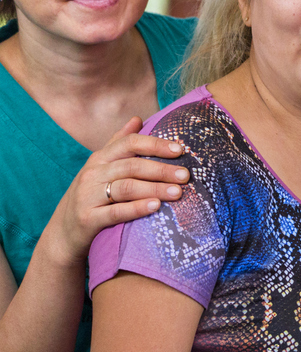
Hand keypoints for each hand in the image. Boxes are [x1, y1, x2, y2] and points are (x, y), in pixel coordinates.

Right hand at [49, 117, 189, 263]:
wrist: (63, 232)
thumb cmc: (91, 196)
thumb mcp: (101, 168)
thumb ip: (118, 144)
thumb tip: (137, 119)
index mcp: (100, 158)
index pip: (129, 144)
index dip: (155, 144)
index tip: (181, 150)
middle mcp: (93, 173)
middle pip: (132, 166)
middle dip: (161, 169)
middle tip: (186, 176)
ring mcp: (88, 195)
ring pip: (126, 187)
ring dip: (155, 188)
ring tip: (178, 192)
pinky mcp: (88, 218)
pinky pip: (116, 212)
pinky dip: (137, 208)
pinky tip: (156, 207)